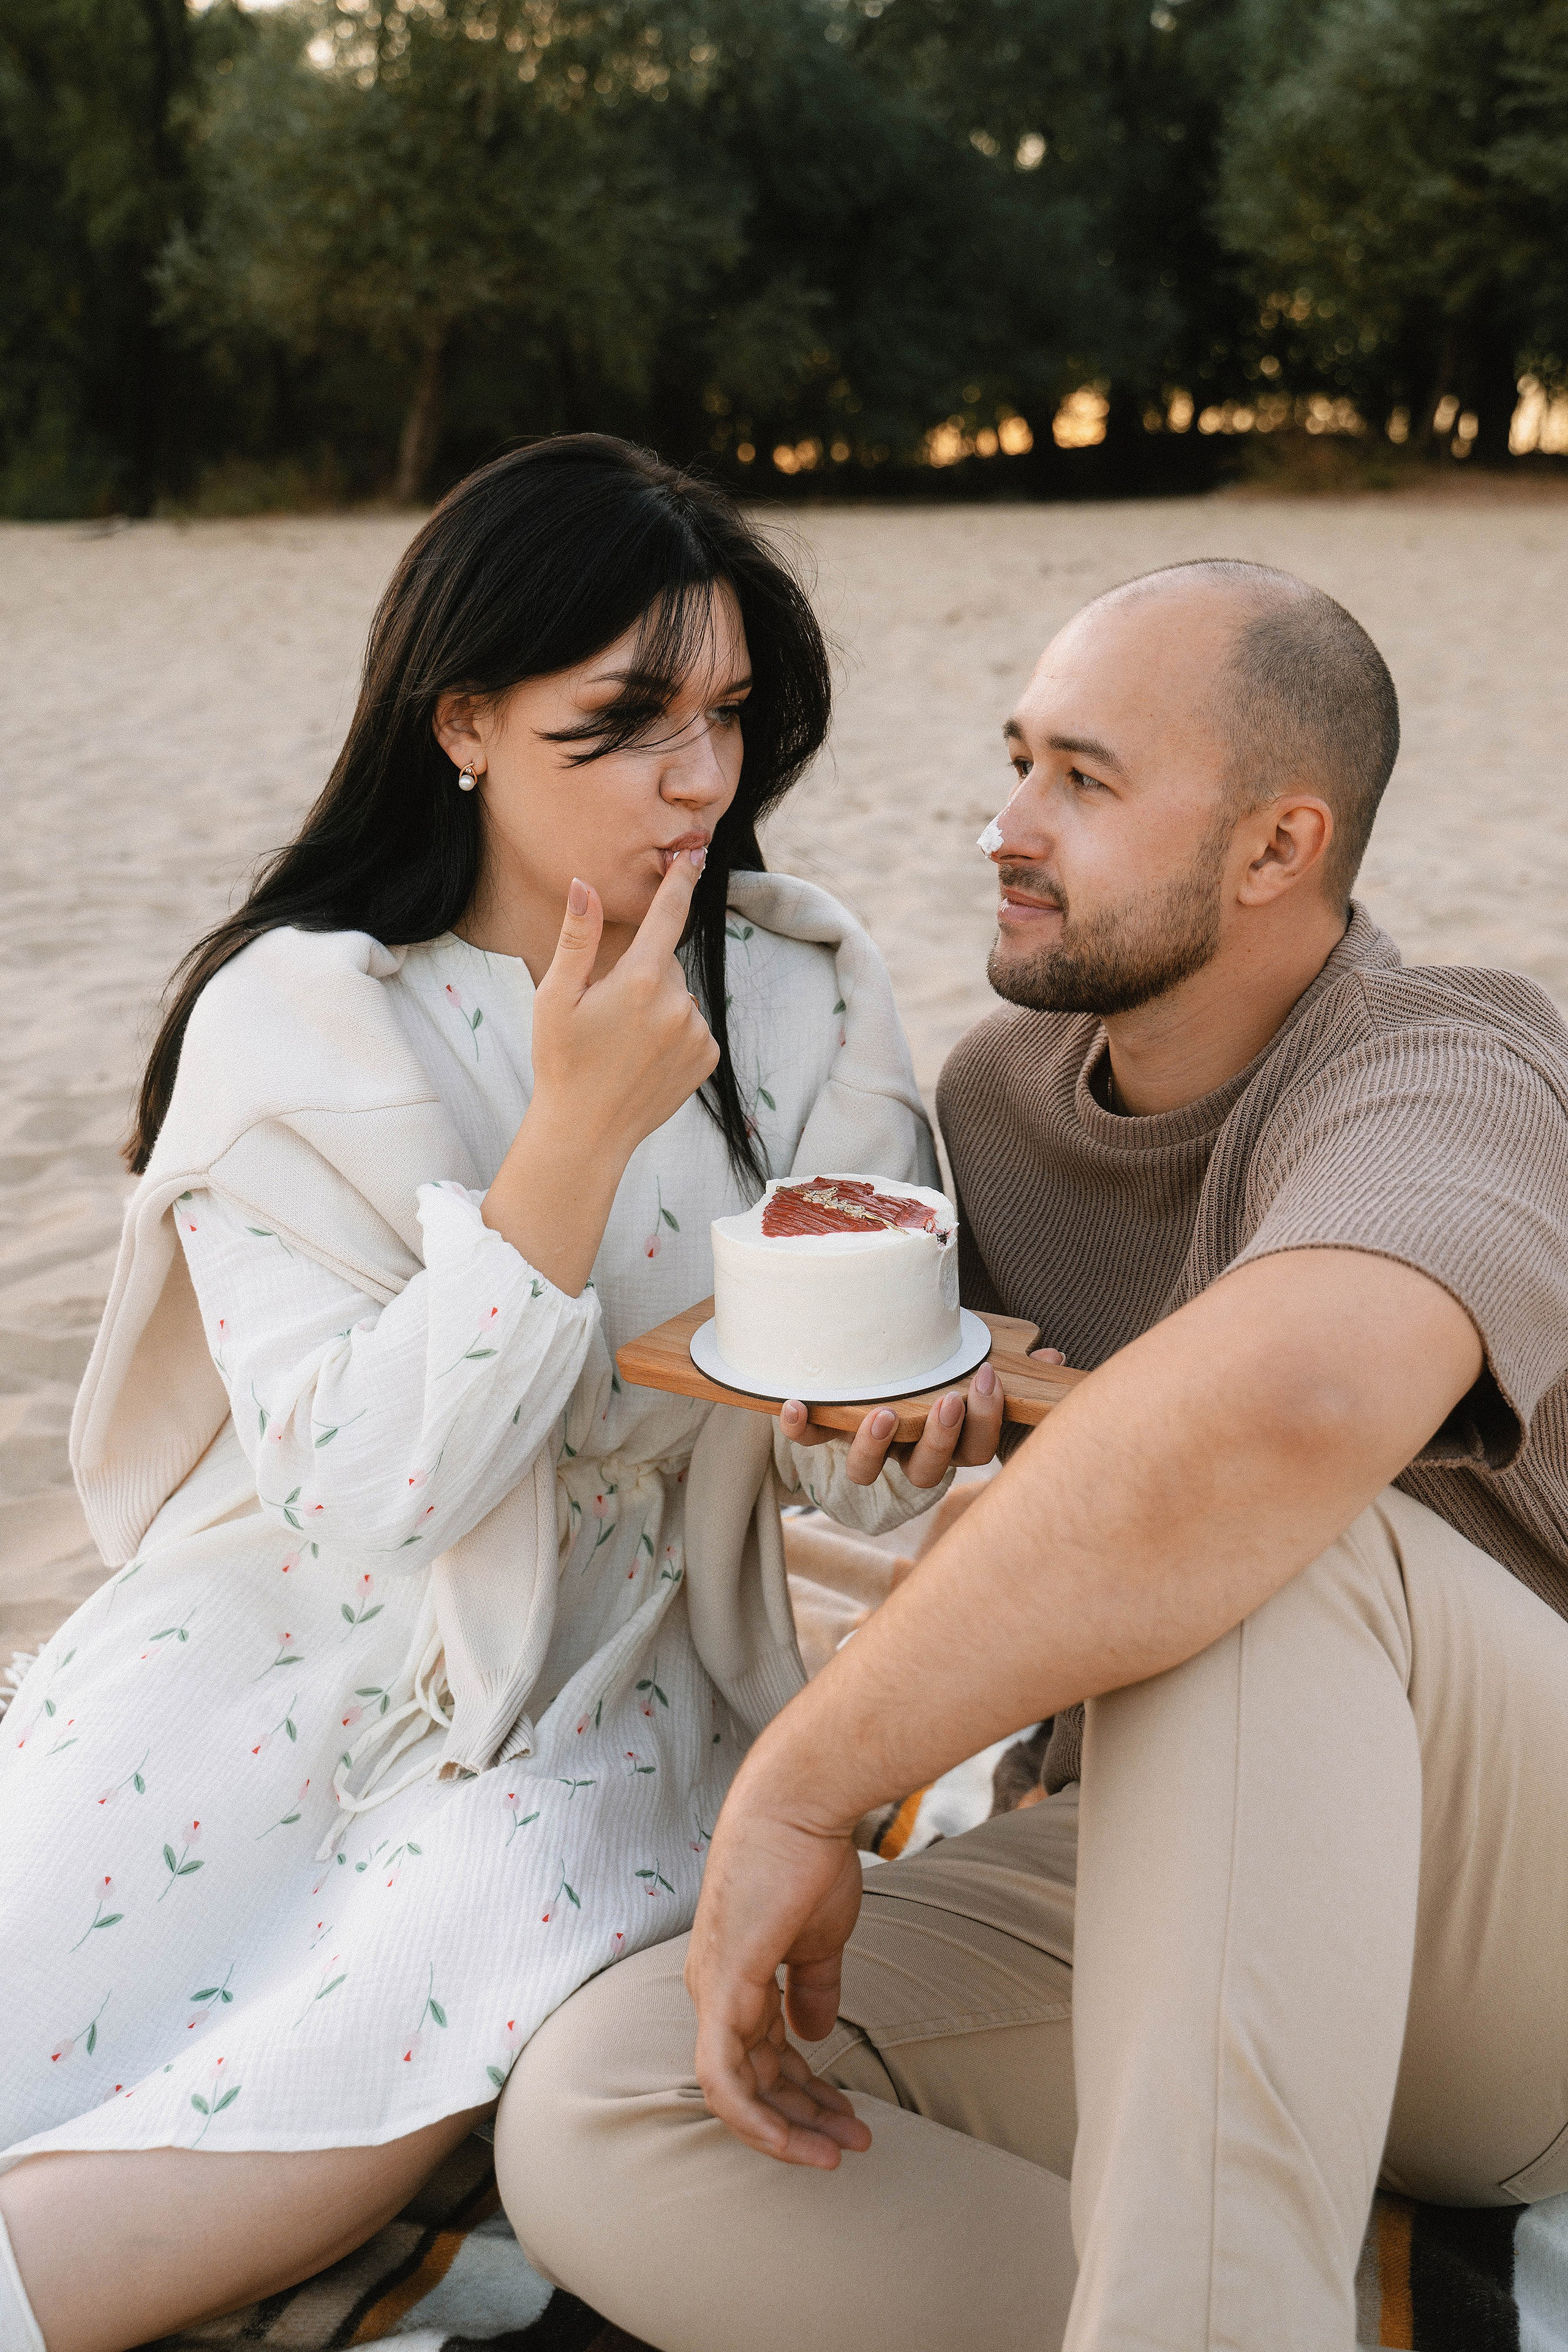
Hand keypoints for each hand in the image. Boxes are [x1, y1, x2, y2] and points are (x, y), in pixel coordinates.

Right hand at [530, 849, 718, 1155]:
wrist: (587, 1132)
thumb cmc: (561, 1061)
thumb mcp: (556, 997)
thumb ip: (577, 938)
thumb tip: (584, 885)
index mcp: (638, 981)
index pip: (667, 916)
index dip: (679, 883)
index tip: (691, 857)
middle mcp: (677, 1002)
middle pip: (664, 963)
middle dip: (640, 973)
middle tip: (606, 1012)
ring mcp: (696, 1032)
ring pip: (678, 996)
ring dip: (657, 1006)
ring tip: (623, 1042)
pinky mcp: (707, 1057)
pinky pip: (692, 1026)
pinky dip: (673, 1032)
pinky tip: (644, 1057)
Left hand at [686, 1771, 873, 2168]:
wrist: (800, 1807)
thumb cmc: (808, 1859)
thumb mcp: (819, 1939)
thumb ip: (813, 1989)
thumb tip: (813, 2034)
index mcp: (737, 1978)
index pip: (764, 2056)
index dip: (805, 2093)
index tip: (849, 2113)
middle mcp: (716, 1991)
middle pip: (754, 2080)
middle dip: (802, 2119)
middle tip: (851, 2145)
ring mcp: (714, 1991)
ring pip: (738, 2090)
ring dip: (788, 2127)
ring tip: (838, 2150)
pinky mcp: (723, 1988)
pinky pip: (722, 2076)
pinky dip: (753, 2117)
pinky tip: (789, 2140)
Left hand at [779, 1359, 1004, 1486]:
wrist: (871, 1382)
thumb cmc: (935, 1375)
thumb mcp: (969, 1366)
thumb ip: (1007, 1366)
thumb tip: (1052, 1359)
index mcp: (949, 1441)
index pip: (976, 1448)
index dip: (985, 1419)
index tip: (986, 1378)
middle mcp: (907, 1456)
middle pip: (928, 1469)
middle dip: (940, 1438)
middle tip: (948, 1402)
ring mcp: (868, 1451)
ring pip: (866, 1471)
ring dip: (874, 1446)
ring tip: (882, 1414)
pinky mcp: (826, 1437)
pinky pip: (810, 1442)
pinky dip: (801, 1427)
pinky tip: (795, 1403)